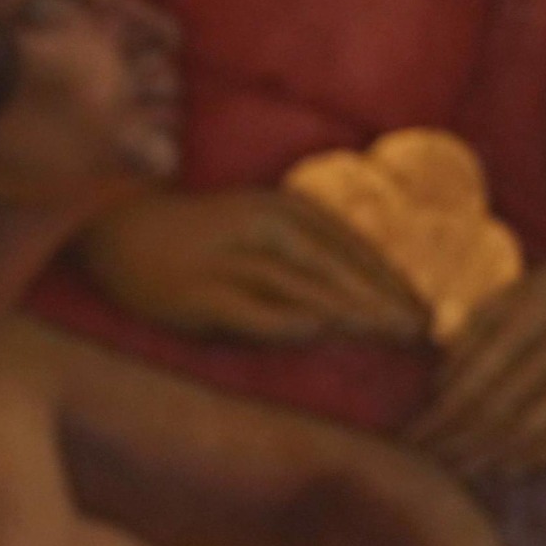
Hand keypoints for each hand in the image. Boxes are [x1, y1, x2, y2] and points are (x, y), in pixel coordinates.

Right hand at [76, 189, 426, 343]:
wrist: (112, 229)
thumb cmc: (195, 236)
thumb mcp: (256, 230)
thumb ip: (305, 256)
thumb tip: (361, 299)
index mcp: (281, 210)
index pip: (353, 249)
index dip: (396, 281)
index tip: (434, 312)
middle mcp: (259, 229)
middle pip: (336, 268)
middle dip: (387, 301)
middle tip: (431, 333)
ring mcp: (225, 262)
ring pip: (301, 287)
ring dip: (353, 311)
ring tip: (395, 335)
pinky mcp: (194, 295)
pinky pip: (247, 310)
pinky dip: (284, 319)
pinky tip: (320, 331)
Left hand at [405, 257, 545, 478]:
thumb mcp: (507, 295)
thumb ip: (470, 335)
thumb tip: (438, 389)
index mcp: (535, 316)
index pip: (480, 378)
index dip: (443, 413)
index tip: (413, 434)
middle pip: (506, 409)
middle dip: (460, 440)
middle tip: (427, 460)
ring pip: (539, 429)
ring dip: (492, 456)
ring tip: (457, 470)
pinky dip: (536, 458)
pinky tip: (505, 468)